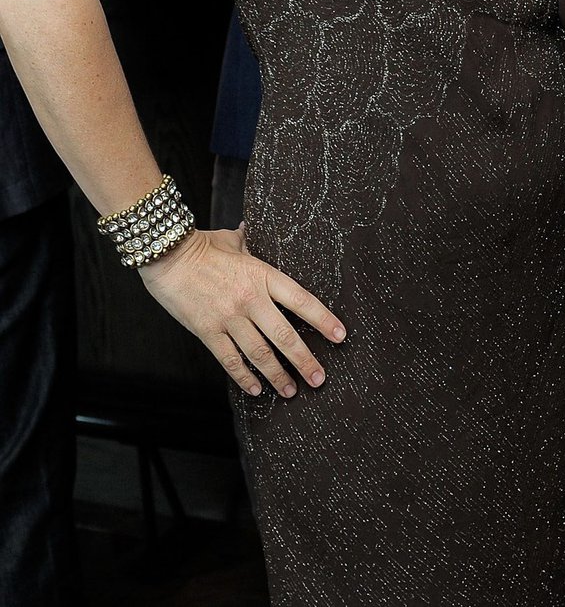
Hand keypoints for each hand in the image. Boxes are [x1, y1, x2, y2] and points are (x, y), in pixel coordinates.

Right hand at [139, 226, 346, 397]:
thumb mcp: (233, 241)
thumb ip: (248, 243)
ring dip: (278, 375)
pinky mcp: (208, 332)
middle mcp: (250, 299)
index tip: (340, 335)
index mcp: (262, 274)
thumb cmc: (201, 245)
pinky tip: (256, 389)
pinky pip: (230, 360)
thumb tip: (251, 231)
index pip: (302, 300)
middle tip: (319, 378)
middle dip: (305, 360)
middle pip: (285, 335)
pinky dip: (245, 377)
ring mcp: (229, 317)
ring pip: (260, 353)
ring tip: (291, 391)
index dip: (324, 319)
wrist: (167, 256)